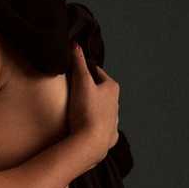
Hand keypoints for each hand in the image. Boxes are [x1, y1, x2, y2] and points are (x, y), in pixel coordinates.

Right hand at [66, 41, 119, 161]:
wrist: (90, 143)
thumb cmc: (87, 110)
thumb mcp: (81, 82)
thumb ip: (78, 63)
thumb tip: (75, 44)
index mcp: (112, 88)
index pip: (97, 72)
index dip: (84, 69)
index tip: (73, 70)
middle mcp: (116, 103)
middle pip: (100, 90)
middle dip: (88, 88)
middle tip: (72, 88)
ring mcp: (113, 121)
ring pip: (102, 108)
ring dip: (93, 106)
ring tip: (78, 107)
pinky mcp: (109, 136)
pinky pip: (102, 126)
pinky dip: (95, 124)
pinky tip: (87, 126)